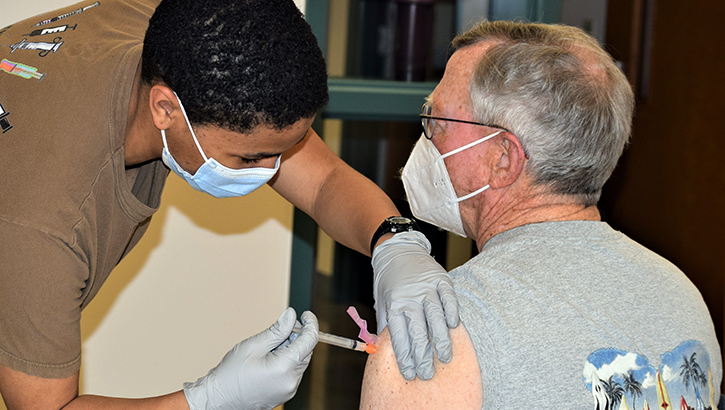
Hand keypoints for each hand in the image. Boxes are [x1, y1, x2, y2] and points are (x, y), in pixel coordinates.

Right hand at [183, 308, 317, 409]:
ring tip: (269, 347)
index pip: (309, 341)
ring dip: (291, 349)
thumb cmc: (231, 374)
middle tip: (281, 329)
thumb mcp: (254, 345)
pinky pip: (293, 372)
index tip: (305, 315)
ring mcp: (289, 389)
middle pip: (306, 352)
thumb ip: (277, 330)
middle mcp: (291, 381)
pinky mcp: (284, 393)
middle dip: (297, 337)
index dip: (310, 324)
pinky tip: (270, 359)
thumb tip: (291, 315)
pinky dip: (287, 361)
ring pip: (299, 362)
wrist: (219, 399)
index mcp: (285, 368)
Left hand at [371, 231, 459, 380]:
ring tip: (445, 357)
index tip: (410, 373)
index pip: (399, 336)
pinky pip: (448, 298)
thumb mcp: (382, 303)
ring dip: (441, 339)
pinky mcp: (441, 279)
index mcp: (393, 305)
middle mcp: (409, 297)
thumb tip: (385, 353)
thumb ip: (386, 327)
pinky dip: (452, 312)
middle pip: (417, 331)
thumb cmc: (389, 282)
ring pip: (435, 317)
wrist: (397, 251)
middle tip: (427, 374)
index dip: (405, 357)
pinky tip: (454, 327)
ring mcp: (426, 287)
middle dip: (422, 356)